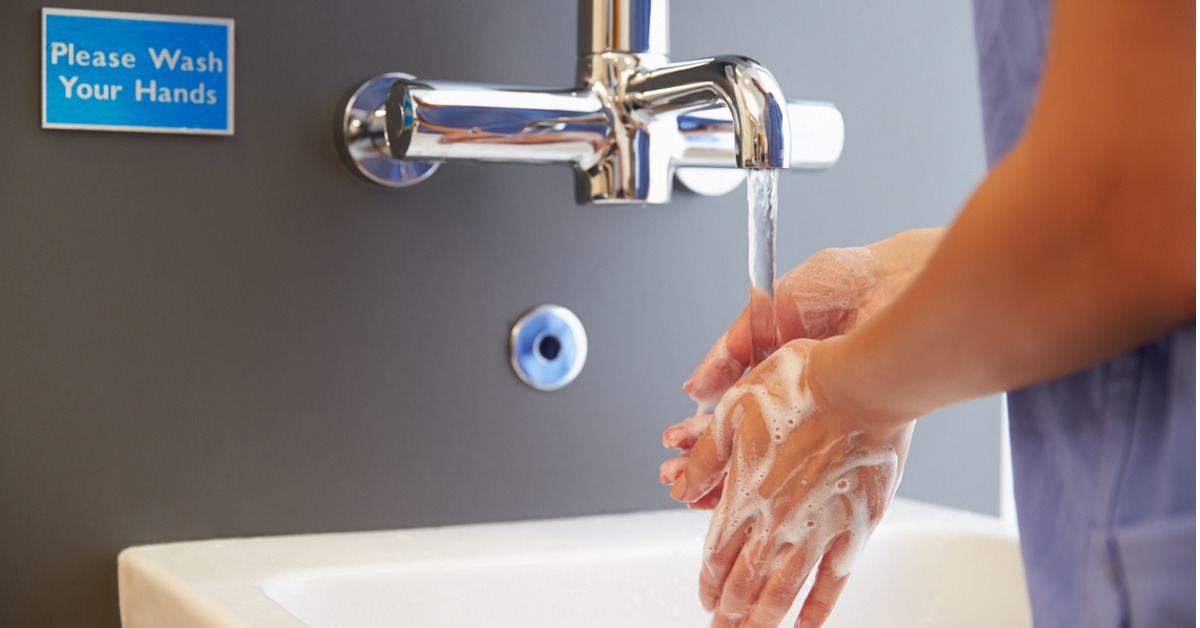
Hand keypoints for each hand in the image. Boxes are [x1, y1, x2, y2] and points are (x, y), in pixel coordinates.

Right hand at [661, 230, 938, 505]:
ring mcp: (822, 415)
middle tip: (677, 475)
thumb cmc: (842, 282)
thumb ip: (730, 350)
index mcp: (777, 366)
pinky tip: (742, 488)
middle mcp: (798, 396)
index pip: (730, 410)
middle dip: (707, 460)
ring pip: (770, 456)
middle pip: (745, 438)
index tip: (677, 443)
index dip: (701, 429)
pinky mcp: (850, 427)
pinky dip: (775, 479)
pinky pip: (808, 463)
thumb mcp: (768, 310)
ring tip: (698, 491)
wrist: (891, 285)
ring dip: (731, 476)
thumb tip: (695, 390)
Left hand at [678, 339, 912, 626]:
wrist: (861, 385)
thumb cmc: (801, 386)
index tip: (705, 597)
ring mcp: (817, 528)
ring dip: (763, 619)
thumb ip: (706, 456)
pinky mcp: (855, 529)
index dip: (709, 579)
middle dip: (729, 610)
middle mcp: (777, 519)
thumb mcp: (732, 410)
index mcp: (744, 492)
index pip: (717, 552)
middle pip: (745, 580)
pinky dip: (816, 610)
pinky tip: (805, 626)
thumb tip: (681, 486)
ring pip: (782, 590)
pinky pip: (831, 582)